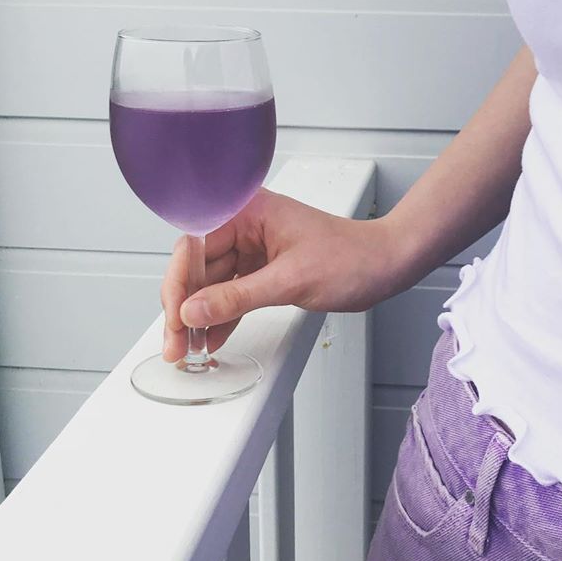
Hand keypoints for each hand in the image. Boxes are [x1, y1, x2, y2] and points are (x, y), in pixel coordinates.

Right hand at [161, 187, 399, 360]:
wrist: (386, 265)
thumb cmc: (350, 258)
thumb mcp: (290, 281)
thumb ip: (237, 297)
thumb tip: (192, 311)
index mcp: (249, 210)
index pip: (194, 245)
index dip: (179, 284)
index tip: (175, 318)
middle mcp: (246, 225)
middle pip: (197, 266)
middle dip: (185, 306)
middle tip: (176, 344)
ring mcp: (254, 247)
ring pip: (212, 283)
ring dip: (200, 316)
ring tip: (188, 350)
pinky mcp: (264, 268)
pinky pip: (233, 292)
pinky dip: (223, 316)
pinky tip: (213, 339)